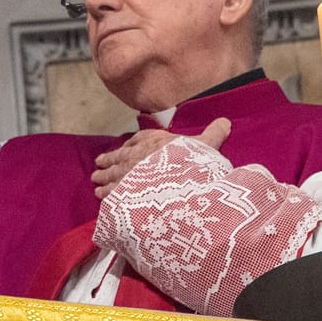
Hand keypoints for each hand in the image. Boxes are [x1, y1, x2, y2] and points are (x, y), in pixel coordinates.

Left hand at [92, 117, 230, 195]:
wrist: (177, 186)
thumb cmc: (191, 164)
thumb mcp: (205, 147)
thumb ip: (213, 135)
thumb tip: (225, 121)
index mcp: (154, 141)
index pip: (139, 139)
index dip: (132, 144)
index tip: (126, 147)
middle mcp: (137, 155)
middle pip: (120, 156)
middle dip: (110, 161)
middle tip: (99, 164)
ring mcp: (127, 174)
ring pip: (112, 174)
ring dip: (104, 177)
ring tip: (96, 180)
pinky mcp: (123, 193)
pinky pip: (111, 193)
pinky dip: (106, 195)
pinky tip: (102, 199)